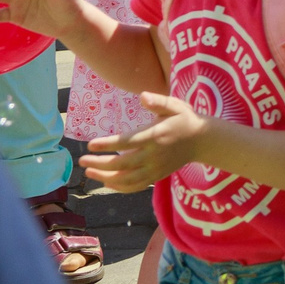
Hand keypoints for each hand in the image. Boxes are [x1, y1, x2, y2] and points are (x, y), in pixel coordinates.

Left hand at [82, 93, 211, 192]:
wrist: (202, 141)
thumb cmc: (184, 119)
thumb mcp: (175, 105)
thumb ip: (158, 101)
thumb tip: (142, 96)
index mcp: (155, 136)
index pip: (127, 142)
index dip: (107, 145)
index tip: (90, 145)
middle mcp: (154, 155)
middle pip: (122, 164)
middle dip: (99, 164)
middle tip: (82, 161)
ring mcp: (155, 168)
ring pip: (126, 179)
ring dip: (105, 177)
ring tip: (89, 172)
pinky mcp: (156, 176)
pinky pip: (135, 186)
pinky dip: (119, 187)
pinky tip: (106, 182)